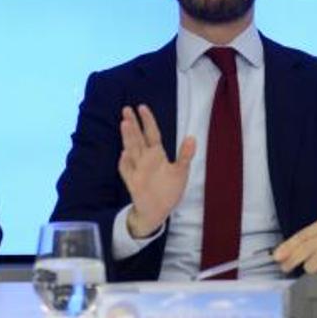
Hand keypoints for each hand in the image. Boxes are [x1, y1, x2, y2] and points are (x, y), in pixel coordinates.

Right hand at [117, 104, 195, 237]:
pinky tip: (124, 154)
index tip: (142, 107)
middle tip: (126, 109)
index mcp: (157, 154)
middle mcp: (145, 159)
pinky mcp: (133, 183)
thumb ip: (185, 155)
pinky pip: (128, 171)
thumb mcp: (181, 172)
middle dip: (132, 124)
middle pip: (137, 138)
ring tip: (125, 124)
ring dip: (128, 138)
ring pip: (131, 150)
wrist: (158, 210)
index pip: (151, 133)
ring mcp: (138, 170)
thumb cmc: (169, 190)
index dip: (147, 121)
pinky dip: (125, 163)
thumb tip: (192, 137)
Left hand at [273, 219, 316, 273]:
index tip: (277, 257)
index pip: (303, 236)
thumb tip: (278, 256)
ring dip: (310, 266)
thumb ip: (295, 249)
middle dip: (294, 257)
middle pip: (310, 245)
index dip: (288, 246)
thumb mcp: (310, 247)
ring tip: (308, 271)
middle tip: (285, 267)